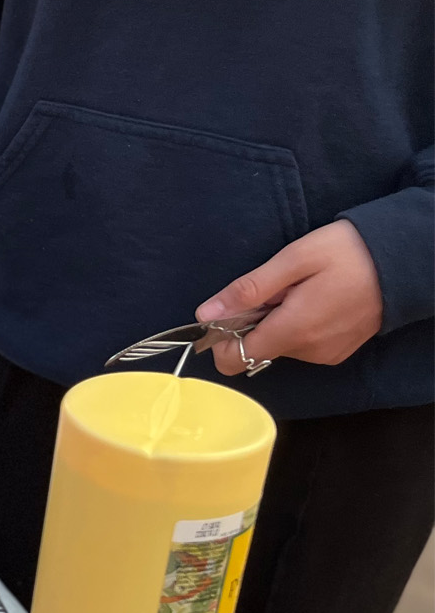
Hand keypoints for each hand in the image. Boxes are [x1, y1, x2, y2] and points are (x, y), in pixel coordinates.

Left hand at [197, 219, 383, 373]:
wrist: (405, 259)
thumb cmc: (348, 252)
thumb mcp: (293, 260)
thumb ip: (248, 290)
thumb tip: (206, 315)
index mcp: (294, 331)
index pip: (234, 360)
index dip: (221, 339)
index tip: (230, 312)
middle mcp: (309, 351)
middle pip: (256, 350)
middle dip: (256, 321)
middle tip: (280, 289)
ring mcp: (326, 354)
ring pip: (279, 345)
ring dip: (278, 321)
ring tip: (303, 290)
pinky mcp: (338, 351)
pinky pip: (302, 344)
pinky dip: (298, 325)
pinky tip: (317, 300)